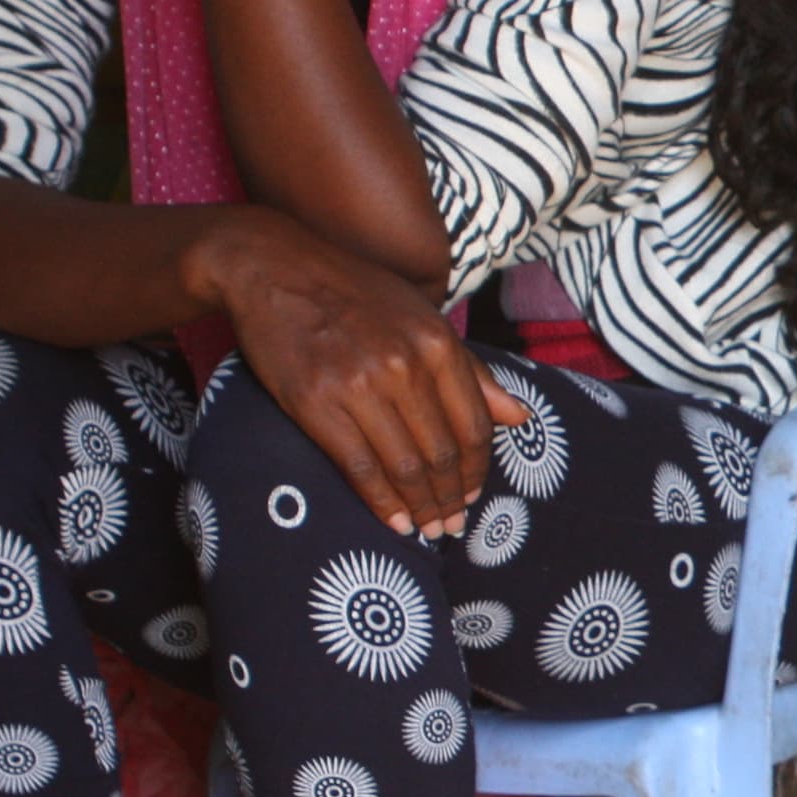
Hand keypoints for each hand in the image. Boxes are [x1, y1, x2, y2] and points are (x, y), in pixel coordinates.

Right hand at [197, 214, 525, 535]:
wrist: (275, 267)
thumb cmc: (355, 293)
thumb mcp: (423, 318)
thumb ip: (472, 371)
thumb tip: (521, 417)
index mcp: (438, 344)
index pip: (475, 426)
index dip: (478, 470)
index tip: (473, 494)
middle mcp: (405, 366)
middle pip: (443, 453)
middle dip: (451, 498)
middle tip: (452, 524)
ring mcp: (359, 385)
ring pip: (406, 465)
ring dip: (422, 507)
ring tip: (429, 529)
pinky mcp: (316, 403)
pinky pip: (360, 466)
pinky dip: (382, 502)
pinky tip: (395, 520)